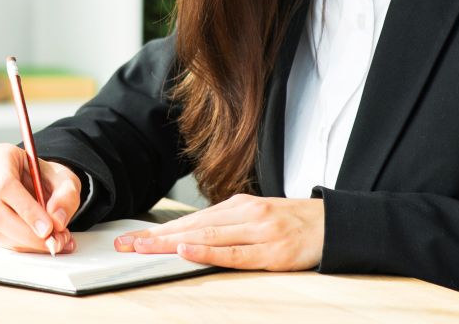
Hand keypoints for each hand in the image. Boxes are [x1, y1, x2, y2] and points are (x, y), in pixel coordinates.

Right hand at [0, 143, 79, 253]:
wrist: (39, 184)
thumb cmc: (47, 177)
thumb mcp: (65, 178)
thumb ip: (66, 195)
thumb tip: (57, 220)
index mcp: (1, 157)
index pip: (5, 184)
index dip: (26, 209)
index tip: (48, 228)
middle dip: (27, 233)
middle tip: (55, 241)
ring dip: (29, 243)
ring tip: (58, 241)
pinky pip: (3, 242)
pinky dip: (28, 247)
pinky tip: (46, 243)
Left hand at [114, 193, 323, 270]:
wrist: (334, 224)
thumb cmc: (291, 223)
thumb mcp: (256, 217)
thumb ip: (227, 226)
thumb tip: (189, 238)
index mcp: (236, 205)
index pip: (188, 220)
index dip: (157, 230)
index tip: (130, 239)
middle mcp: (244, 214)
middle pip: (190, 227)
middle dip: (154, 237)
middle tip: (125, 245)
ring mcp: (258, 231)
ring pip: (206, 237)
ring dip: (170, 243)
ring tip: (143, 249)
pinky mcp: (272, 250)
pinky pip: (234, 254)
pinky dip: (207, 252)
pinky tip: (186, 250)